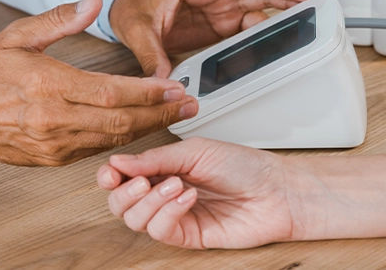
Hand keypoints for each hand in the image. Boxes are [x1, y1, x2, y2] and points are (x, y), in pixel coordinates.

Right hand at [0, 0, 198, 165]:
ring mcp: (55, 144)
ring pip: (114, 139)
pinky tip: (144, 127)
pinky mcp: (55, 159)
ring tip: (178, 115)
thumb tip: (95, 0)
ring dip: (149, 128)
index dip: (148, 92)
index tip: (176, 87)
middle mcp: (55, 119)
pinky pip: (98, 149)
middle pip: (121, 120)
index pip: (111, 92)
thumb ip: (60, 18)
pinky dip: (124, 139)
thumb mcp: (18, 36)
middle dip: (161, 113)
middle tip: (190, 104)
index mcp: (49, 86)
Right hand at [97, 137, 302, 248]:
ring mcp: (176, 216)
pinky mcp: (188, 236)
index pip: (123, 176)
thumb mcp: (197, 150)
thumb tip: (118, 161)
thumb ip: (156, 158)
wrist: (276, 190)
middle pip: (120, 203)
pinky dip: (168, 212)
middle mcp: (165, 193)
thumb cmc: (245, 166)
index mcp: (165, 168)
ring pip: (135, 219)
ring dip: (150, 201)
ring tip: (176, 184)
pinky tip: (187, 197)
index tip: (110, 171)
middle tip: (142, 181)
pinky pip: (160, 230)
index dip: (110, 176)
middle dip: (123, 192)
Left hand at [108, 0, 323, 76]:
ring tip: (310, 8)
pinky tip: (285, 32)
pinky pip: (250, 21)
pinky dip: (268, 26)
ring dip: (283, 3)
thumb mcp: (136, 29)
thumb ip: (150, 53)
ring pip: (258, 0)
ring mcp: (219, 6)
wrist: (125, 12)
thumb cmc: (131, 9)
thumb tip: (161, 79)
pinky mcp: (222, 22)